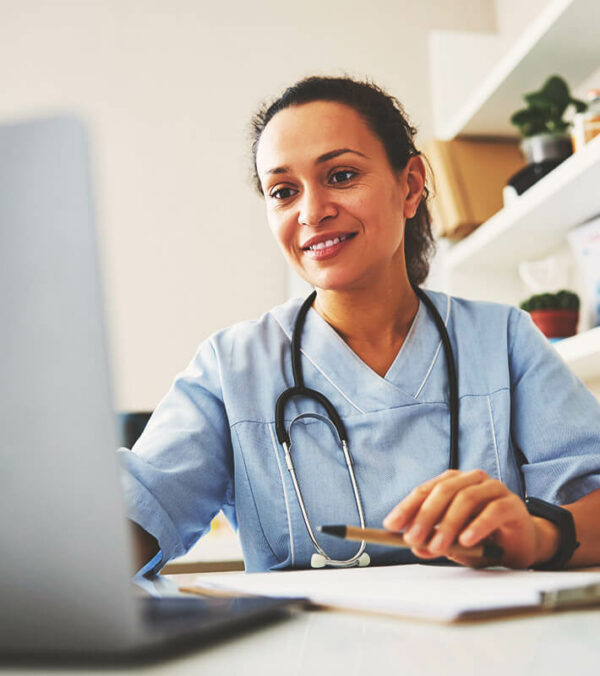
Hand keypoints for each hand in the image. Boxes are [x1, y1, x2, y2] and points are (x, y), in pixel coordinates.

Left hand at [383, 469, 558, 568]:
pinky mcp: (513, 504)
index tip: (391, 525)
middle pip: (443, 491)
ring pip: (465, 499)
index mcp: (453, 483)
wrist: (523, 544)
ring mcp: (493, 489)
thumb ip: (436, 542)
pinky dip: (477, 525)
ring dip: (448, 524)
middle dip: (424, 516)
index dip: (407, 507)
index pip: (425, 490)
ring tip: (437, 546)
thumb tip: (415, 546)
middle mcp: (472, 480)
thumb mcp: (454, 543)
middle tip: (411, 538)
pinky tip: (466, 540)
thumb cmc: (484, 539)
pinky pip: (493, 511)